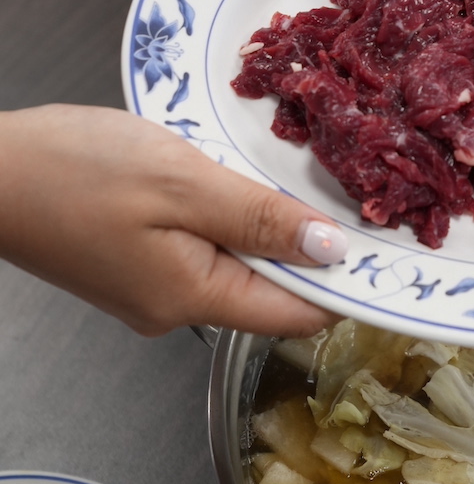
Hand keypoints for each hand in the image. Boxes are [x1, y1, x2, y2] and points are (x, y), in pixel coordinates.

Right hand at [0, 104, 346, 336]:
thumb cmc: (74, 171)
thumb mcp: (183, 183)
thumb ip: (260, 218)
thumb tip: (331, 252)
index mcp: (195, 298)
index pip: (297, 313)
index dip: (347, 284)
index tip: (390, 250)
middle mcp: (176, 308)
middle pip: (270, 287)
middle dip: (305, 243)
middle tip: (342, 188)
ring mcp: (151, 289)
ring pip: (236, 261)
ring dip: (261, 221)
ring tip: (278, 173)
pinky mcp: (132, 263)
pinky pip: (201, 245)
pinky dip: (222, 213)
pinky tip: (220, 176)